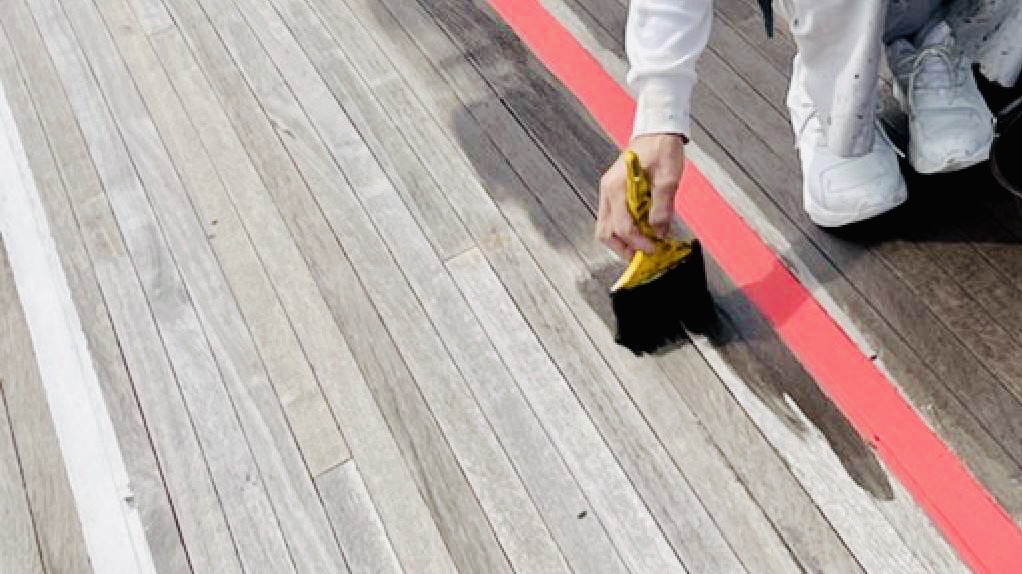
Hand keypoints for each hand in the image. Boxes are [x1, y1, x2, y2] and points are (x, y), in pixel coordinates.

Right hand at [597, 134, 685, 258]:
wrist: (657, 130)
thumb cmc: (662, 149)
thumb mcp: (668, 179)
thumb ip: (662, 208)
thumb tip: (659, 232)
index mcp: (617, 188)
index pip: (622, 227)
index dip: (638, 242)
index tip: (654, 248)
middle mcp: (608, 192)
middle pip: (605, 232)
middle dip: (623, 247)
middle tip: (643, 254)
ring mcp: (609, 192)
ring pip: (607, 227)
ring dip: (624, 240)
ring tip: (644, 244)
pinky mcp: (615, 192)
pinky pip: (614, 217)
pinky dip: (626, 229)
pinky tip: (643, 229)